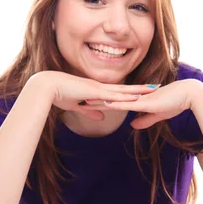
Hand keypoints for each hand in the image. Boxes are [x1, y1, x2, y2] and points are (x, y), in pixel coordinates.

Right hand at [32, 71, 159, 120]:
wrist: (46, 86)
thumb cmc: (58, 95)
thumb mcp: (77, 106)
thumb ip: (90, 111)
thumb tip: (103, 117)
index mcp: (96, 89)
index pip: (117, 90)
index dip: (130, 90)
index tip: (143, 90)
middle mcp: (99, 86)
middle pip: (125, 88)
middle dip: (140, 88)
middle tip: (156, 87)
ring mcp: (98, 88)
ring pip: (122, 89)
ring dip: (138, 90)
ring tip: (153, 90)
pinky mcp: (94, 91)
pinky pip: (113, 94)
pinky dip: (126, 95)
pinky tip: (137, 96)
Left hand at [81, 79, 201, 128]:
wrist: (189, 96)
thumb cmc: (175, 103)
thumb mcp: (156, 115)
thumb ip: (144, 120)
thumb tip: (133, 124)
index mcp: (136, 99)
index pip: (114, 99)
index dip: (100, 99)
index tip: (86, 100)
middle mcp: (136, 97)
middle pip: (111, 97)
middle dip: (95, 98)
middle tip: (78, 97)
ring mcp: (140, 99)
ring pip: (116, 99)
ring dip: (101, 100)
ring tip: (85, 101)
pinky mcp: (146, 102)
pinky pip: (128, 104)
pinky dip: (116, 104)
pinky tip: (106, 104)